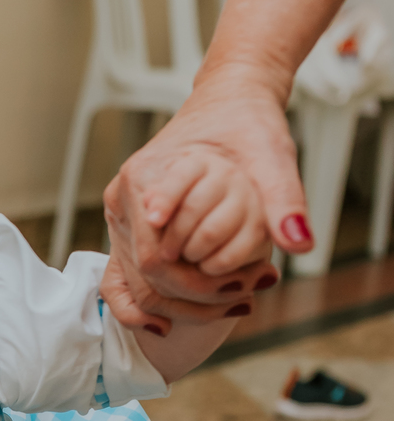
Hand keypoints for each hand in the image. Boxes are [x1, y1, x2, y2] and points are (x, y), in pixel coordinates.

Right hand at [104, 68, 310, 309]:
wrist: (231, 102)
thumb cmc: (246, 124)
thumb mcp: (272, 158)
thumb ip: (284, 200)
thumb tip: (299, 242)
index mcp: (145, 178)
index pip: (157, 257)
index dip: (197, 285)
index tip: (242, 289)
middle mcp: (123, 199)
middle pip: (146, 277)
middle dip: (195, 300)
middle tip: (246, 300)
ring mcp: (121, 216)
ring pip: (138, 285)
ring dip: (182, 305)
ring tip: (234, 302)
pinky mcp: (129, 228)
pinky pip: (128, 279)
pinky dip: (153, 303)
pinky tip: (180, 318)